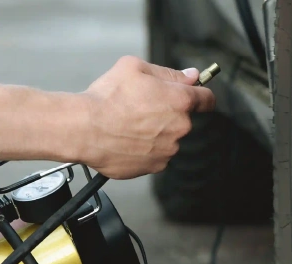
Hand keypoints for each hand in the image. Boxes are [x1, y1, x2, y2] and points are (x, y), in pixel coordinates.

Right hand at [78, 56, 215, 178]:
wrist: (84, 129)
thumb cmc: (106, 98)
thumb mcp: (135, 68)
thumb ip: (168, 73)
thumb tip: (191, 76)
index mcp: (180, 100)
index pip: (207, 99)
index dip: (201, 95)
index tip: (197, 96)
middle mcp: (179, 127)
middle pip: (183, 119)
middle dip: (167, 113)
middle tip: (141, 108)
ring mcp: (168, 150)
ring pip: (168, 139)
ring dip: (155, 133)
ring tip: (128, 125)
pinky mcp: (154, 166)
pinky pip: (155, 156)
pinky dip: (144, 150)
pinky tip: (126, 140)